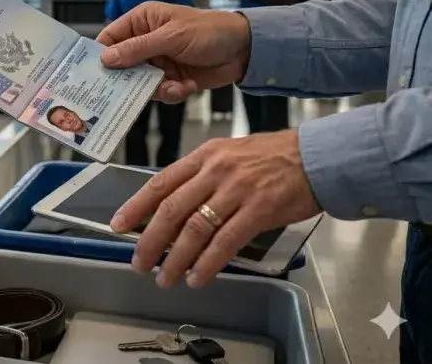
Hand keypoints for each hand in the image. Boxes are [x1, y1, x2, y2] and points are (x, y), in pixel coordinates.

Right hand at [98, 3, 251, 102]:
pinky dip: (172, 93)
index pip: (110, 38)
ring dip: (154, 89)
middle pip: (122, 65)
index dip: (100, 55)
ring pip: (139, 82)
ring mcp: (158, 61)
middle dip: (126, 79)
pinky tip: (187, 87)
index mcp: (142, 21)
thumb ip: (138, 49)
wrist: (246, 49)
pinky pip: (160, 92)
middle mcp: (146, 41)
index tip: (92, 74)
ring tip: (172, 86)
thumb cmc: (210, 30)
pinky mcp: (171, 78)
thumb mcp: (171, 37)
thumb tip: (106, 59)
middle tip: (123, 93)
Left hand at [111, 130, 321, 287]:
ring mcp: (237, 190)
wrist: (316, 156)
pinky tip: (197, 277)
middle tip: (139, 263)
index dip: (135, 207)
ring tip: (166, 277)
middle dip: (150, 241)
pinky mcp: (259, 209)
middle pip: (171, 209)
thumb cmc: (272, 158)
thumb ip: (200, 178)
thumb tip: (171, 208)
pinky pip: (226, 241)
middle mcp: (215, 171)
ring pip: (195, 228)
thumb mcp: (227, 155)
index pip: (160, 183)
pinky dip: (208, 263)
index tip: (118, 226)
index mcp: (203, 157)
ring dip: (176, 258)